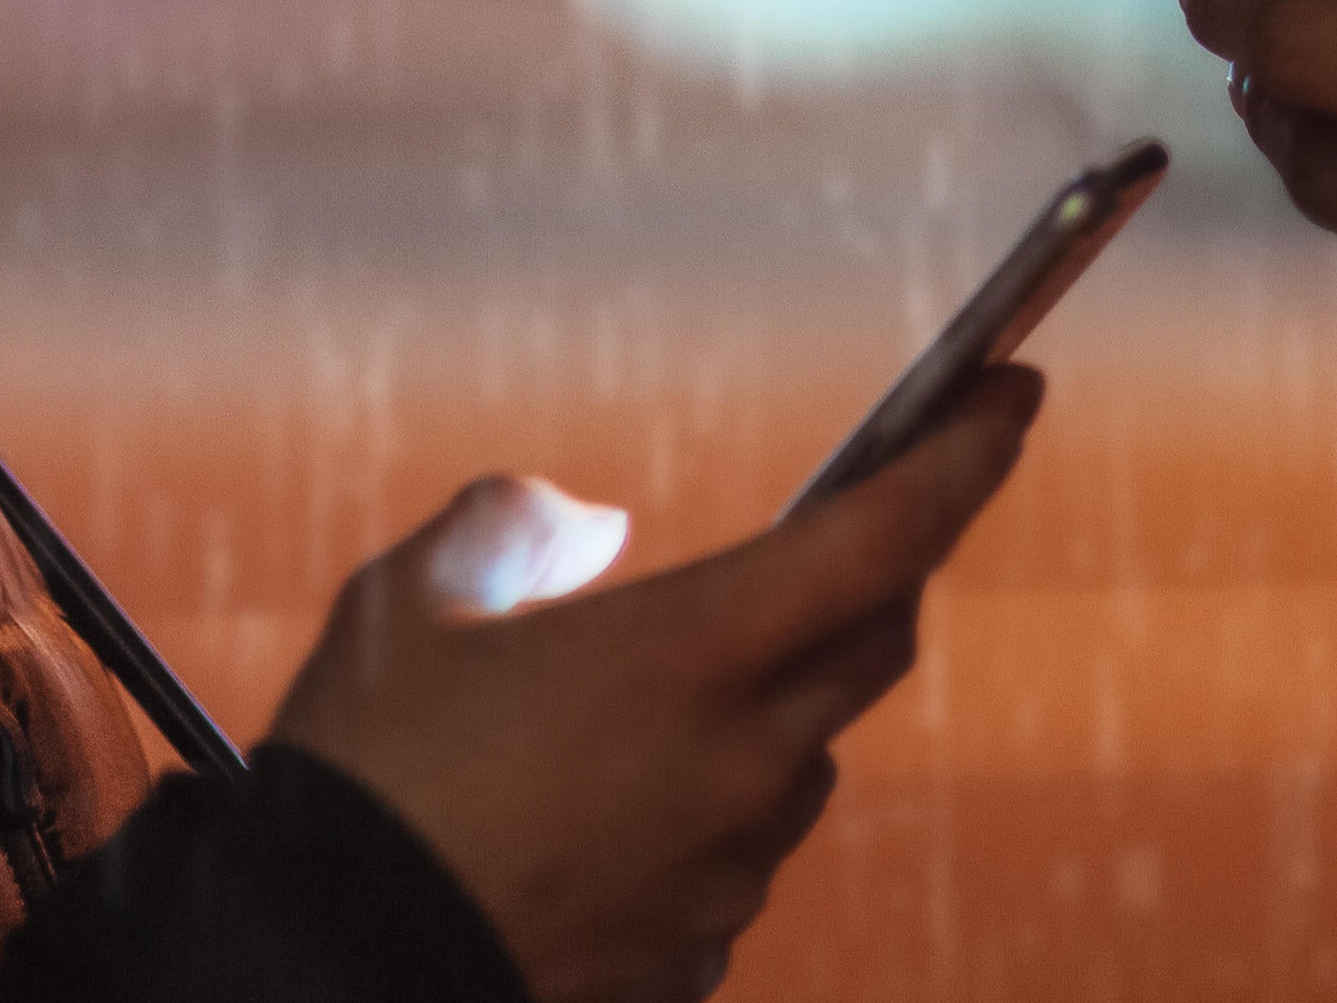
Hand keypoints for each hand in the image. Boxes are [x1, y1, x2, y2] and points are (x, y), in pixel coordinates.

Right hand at [268, 371, 1038, 1001]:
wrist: (323, 971)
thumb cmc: (364, 779)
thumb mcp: (412, 605)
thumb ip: (510, 529)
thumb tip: (586, 527)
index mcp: (693, 652)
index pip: (888, 533)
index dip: (968, 452)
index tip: (1014, 392)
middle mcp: (742, 762)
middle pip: (876, 639)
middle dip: (882, 569)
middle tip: (853, 525)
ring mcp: (728, 870)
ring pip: (799, 758)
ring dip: (764, 711)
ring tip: (635, 706)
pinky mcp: (697, 954)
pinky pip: (732, 859)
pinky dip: (699, 816)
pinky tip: (597, 818)